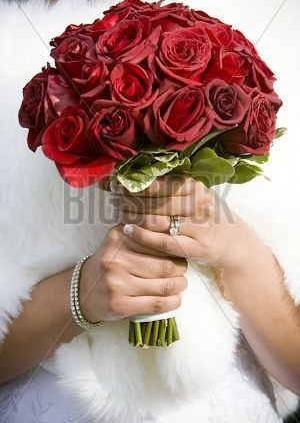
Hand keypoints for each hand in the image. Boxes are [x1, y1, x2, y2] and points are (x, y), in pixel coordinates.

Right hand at [79, 225, 186, 322]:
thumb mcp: (120, 241)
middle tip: (183, 269)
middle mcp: (116, 260)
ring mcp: (116, 284)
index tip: (180, 252)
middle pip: (165, 265)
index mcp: (118, 238)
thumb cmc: (110, 264)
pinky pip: (156, 304)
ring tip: (181, 284)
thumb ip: (143, 233)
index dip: (175, 249)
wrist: (84, 291)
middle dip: (181, 269)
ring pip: (164, 286)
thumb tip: (177, 233)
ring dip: (179, 286)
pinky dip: (172, 302)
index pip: (159, 243)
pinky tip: (176, 299)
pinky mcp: (120, 305)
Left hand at [104, 176, 259, 272]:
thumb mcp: (194, 195)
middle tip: (113, 199)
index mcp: (196, 186)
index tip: (118, 183)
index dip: (135, 183)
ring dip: (132, 216)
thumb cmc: (205, 216)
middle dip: (129, 200)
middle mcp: (199, 204)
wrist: (233, 242)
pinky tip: (128, 230)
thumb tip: (136, 175)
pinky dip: (142, 236)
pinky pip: (163, 241)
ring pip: (156, 220)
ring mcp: (199, 226)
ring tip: (118, 213)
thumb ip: (171, 186)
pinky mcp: (197, 247)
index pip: (158, 183)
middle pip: (154, 201)